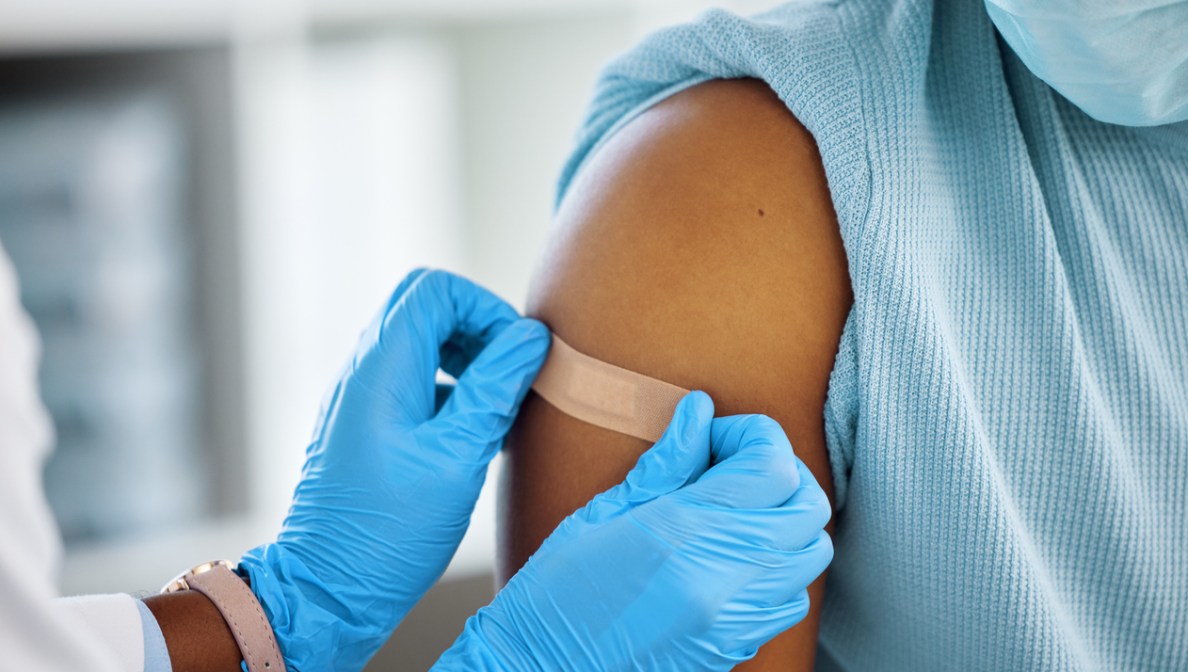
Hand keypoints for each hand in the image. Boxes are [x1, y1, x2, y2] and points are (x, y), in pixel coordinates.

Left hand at [239, 269, 550, 671]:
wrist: (329, 589)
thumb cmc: (391, 530)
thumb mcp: (460, 456)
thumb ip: (495, 388)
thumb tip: (531, 338)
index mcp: (382, 367)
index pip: (436, 290)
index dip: (485, 309)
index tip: (515, 354)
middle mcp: (363, 370)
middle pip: (424, 306)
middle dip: (476, 327)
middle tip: (508, 372)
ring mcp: (358, 397)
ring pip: (416, 340)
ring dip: (462, 357)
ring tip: (495, 404)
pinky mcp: (362, 424)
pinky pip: (407, 378)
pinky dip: (445, 386)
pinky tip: (471, 433)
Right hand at [434, 392, 833, 670]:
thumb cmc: (556, 593)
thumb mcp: (602, 514)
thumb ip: (665, 462)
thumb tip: (701, 411)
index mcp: (682, 534)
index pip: (772, 466)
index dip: (754, 434)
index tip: (716, 434)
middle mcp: (723, 580)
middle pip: (809, 507)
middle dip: (780, 470)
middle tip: (731, 465)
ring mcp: (736, 620)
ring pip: (812, 552)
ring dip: (787, 518)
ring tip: (736, 509)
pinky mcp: (736, 646)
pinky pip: (793, 596)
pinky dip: (779, 565)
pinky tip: (733, 555)